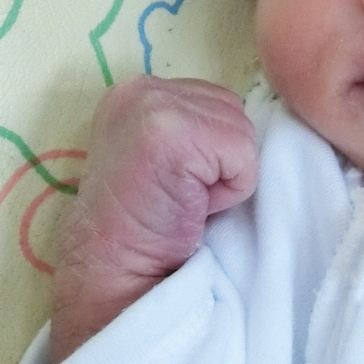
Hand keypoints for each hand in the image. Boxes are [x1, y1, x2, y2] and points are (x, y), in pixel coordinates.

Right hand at [50, 77, 257, 363]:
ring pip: (242, 130)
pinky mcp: (170, 132)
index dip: (213, 150)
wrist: (113, 275)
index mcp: (138, 91)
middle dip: (221, 158)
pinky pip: (242, 154)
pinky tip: (191, 206)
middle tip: (182, 195)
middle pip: (233, 109)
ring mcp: (152, 105)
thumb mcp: (167, 157)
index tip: (178, 183)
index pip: (216, 100)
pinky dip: (230, 189)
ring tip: (185, 200)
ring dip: (225, 174)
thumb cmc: (148, 226)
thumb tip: (250, 123)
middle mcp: (140, 88)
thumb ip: (194, 127)